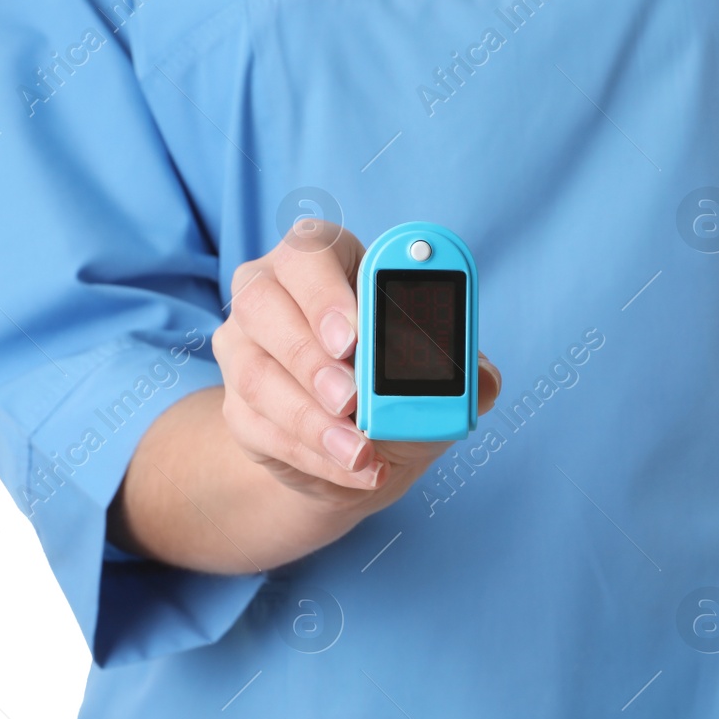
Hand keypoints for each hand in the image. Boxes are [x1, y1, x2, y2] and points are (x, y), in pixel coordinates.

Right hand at [212, 218, 500, 517]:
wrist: (360, 448)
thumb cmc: (397, 386)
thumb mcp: (435, 372)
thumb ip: (460, 366)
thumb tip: (483, 378)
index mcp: (323, 258)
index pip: (309, 251)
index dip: (326, 291)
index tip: (354, 337)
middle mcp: (269, 291)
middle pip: (263, 305)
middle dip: (310, 356)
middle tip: (352, 397)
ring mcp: (243, 347)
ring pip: (256, 373)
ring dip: (311, 418)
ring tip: (361, 450)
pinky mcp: (236, 403)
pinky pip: (258, 425)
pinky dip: (311, 453)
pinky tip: (353, 467)